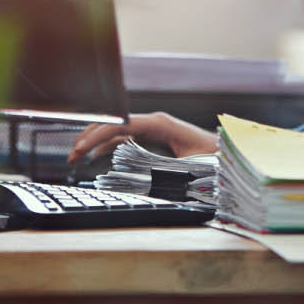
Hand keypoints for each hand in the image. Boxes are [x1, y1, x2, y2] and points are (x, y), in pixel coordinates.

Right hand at [67, 112, 219, 163]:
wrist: (232, 154)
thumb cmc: (215, 157)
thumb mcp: (190, 165)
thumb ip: (165, 170)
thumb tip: (140, 180)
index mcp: (159, 123)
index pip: (119, 124)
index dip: (97, 136)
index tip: (81, 149)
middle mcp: (153, 122)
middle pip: (113, 124)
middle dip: (89, 137)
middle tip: (72, 156)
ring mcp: (152, 130)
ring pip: (116, 131)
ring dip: (95, 142)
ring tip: (77, 157)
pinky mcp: (153, 138)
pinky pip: (125, 139)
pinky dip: (107, 147)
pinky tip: (95, 157)